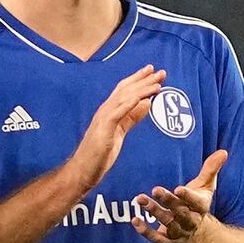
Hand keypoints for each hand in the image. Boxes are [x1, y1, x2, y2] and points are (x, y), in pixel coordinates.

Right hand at [69, 64, 170, 193]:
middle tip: (160, 72)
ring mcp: (103, 120)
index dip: (139, 79)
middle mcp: (106, 111)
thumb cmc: (100, 153)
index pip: (125, 91)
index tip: (153, 71)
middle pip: (126, 91)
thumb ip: (132, 117)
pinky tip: (140, 99)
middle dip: (144, 80)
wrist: (83, 170)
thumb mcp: (120, 132)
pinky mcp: (103, 131)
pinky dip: (128, 105)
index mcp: (110, 111)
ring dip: (141, 90)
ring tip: (156, 85)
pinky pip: (116, 114)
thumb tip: (147, 103)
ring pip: (123, 99)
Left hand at [134, 148, 231, 242]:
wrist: (197, 237)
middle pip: (180, 211)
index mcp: (201, 207)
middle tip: (155, 190)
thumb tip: (224, 152)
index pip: (196, 202)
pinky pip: (156, 238)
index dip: (188, 196)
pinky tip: (135, 221)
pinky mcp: (168, 241)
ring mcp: (179, 232)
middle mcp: (190, 221)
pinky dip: (146, 231)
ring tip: (140, 199)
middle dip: (168, 201)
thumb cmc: (197, 205)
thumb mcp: (206, 187)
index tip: (178, 189)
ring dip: (153, 211)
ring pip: (166, 222)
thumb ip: (211, 169)